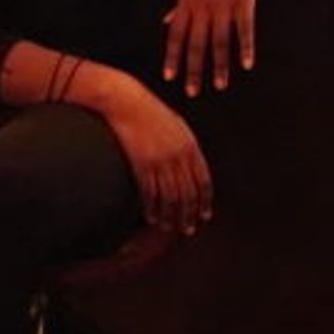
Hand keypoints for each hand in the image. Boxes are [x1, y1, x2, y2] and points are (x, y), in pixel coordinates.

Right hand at [101, 81, 213, 233]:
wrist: (128, 103)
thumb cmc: (153, 113)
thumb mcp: (178, 126)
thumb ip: (188, 148)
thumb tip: (194, 169)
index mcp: (191, 146)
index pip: (203, 181)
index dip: (205, 201)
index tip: (204, 215)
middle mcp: (179, 156)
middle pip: (188, 194)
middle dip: (189, 215)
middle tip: (187, 229)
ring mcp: (160, 161)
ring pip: (170, 198)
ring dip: (170, 216)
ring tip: (169, 227)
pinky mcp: (142, 164)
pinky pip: (150, 193)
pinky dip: (152, 208)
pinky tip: (152, 217)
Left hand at [163, 0, 262, 96]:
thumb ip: (179, 5)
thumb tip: (167, 22)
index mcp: (187, 2)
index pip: (176, 35)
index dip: (172, 57)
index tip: (169, 77)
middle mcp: (203, 6)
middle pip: (196, 44)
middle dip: (194, 70)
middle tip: (193, 92)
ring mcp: (224, 4)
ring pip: (220, 41)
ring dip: (219, 66)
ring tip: (220, 86)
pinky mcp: (244, 0)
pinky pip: (244, 29)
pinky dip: (245, 48)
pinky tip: (246, 65)